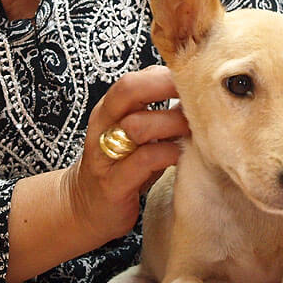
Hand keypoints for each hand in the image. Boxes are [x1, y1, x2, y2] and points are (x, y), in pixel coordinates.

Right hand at [63, 66, 190, 244]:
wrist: (85, 208)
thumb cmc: (122, 167)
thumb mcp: (137, 135)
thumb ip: (158, 114)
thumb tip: (196, 95)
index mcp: (110, 110)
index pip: (134, 78)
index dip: (166, 74)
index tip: (196, 80)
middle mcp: (103, 125)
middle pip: (127, 90)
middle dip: (164, 86)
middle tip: (194, 95)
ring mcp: (104, 155)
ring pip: (136, 125)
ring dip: (171, 123)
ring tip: (194, 128)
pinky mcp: (113, 184)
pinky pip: (143, 161)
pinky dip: (167, 153)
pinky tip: (181, 155)